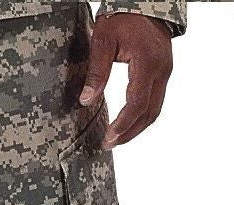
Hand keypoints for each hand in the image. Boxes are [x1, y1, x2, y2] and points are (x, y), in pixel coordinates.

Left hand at [80, 14, 173, 149]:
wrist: (143, 2)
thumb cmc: (122, 18)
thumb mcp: (103, 41)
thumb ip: (96, 72)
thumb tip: (86, 100)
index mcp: (147, 63)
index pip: (137, 103)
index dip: (123, 124)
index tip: (109, 138)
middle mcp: (161, 70)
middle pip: (149, 112)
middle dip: (129, 132)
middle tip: (109, 144)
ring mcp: (165, 72)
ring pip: (155, 110)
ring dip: (136, 128)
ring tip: (117, 139)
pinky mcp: (163, 72)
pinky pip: (155, 101)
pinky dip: (142, 116)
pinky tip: (127, 124)